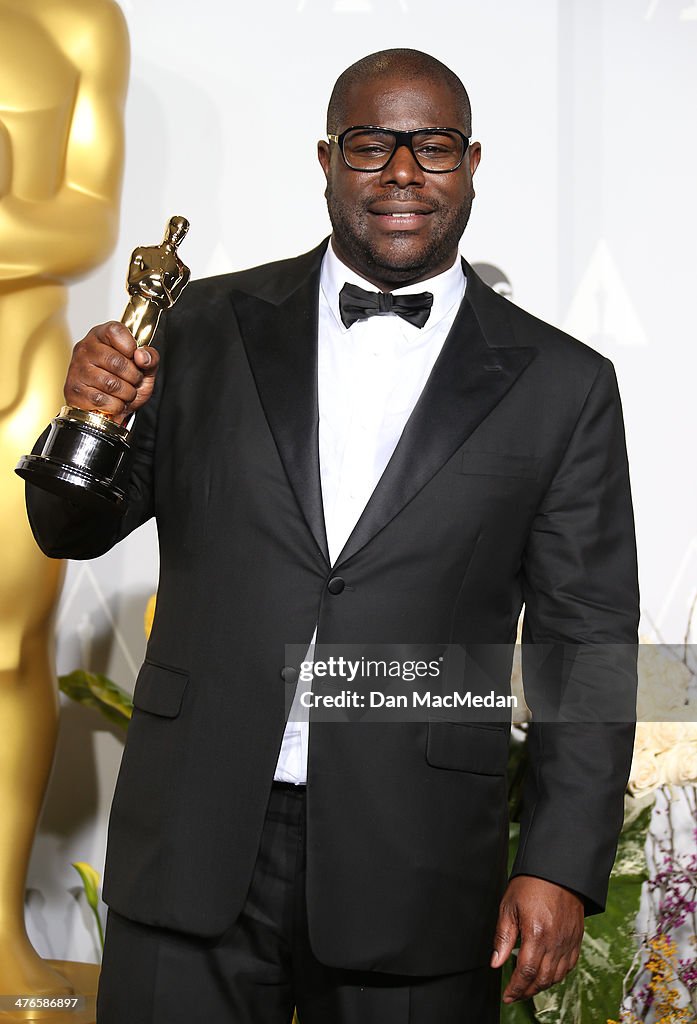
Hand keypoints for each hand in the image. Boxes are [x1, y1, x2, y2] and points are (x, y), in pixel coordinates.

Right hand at [64, 321, 159, 424]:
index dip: (131, 347)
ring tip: (125, 393)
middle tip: (134, 381)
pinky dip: (115, 406)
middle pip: (116, 361)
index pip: (115, 331)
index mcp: (101, 335)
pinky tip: (114, 402)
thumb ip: (150, 358)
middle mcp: (85, 349)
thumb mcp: (144, 368)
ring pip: (110, 384)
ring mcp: (77, 369)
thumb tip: (142, 356)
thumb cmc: (125, 381)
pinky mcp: (73, 390)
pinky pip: (101, 400)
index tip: (134, 358)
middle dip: (133, 377)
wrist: (110, 408)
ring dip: (126, 394)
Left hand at [491, 875, 583, 1003]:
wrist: (558, 870)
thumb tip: (496, 962)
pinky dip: (557, 976)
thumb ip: (503, 937)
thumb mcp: (509, 906)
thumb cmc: (532, 883)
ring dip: (541, 986)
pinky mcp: (576, 939)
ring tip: (528, 986)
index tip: (507, 995)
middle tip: (515, 994)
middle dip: (527, 992)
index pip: (526, 972)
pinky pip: (569, 966)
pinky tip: (547, 974)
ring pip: (556, 976)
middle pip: (542, 980)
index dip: (515, 988)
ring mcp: (568, 942)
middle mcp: (555, 942)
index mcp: (536, 934)